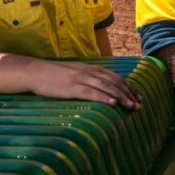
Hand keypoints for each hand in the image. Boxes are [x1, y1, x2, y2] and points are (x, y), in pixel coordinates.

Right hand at [27, 60, 141, 109]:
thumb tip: (100, 87)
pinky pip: (91, 93)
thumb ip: (87, 77)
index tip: (138, 96)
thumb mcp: (74, 73)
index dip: (128, 86)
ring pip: (106, 87)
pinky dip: (103, 98)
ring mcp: (80, 79)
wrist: (35, 72)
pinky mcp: (71, 88)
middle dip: (128, 93)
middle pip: (114, 82)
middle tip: (139, 104)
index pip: (114, 77)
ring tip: (131, 106)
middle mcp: (88, 72)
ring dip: (121, 97)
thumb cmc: (53, 75)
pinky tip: (112, 104)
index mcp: (90, 68)